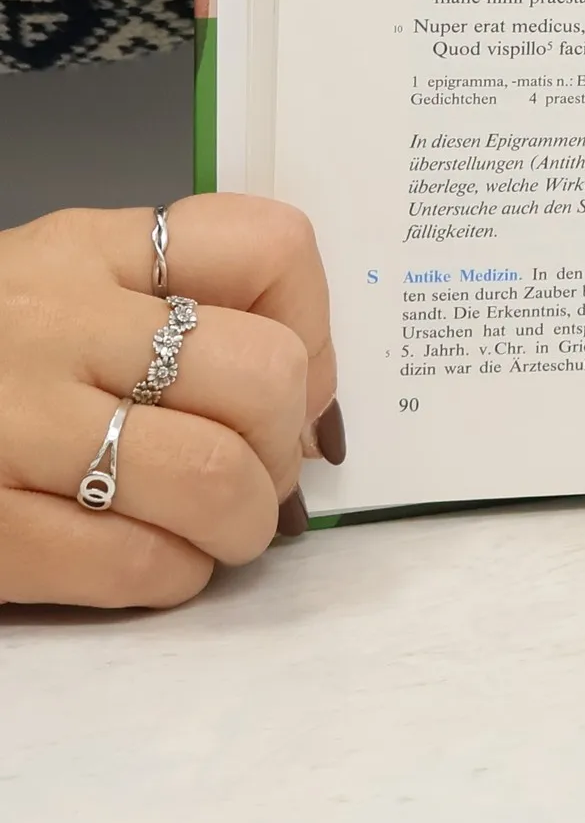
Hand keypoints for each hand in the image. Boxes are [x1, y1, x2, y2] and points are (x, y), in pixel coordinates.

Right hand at [0, 197, 339, 607]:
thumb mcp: (59, 290)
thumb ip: (168, 310)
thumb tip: (309, 399)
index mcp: (87, 249)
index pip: (267, 246)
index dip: (316, 325)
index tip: (299, 379)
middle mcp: (53, 321)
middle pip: (262, 372)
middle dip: (285, 442)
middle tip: (259, 473)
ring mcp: (7, 422)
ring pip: (212, 475)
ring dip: (240, 523)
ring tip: (217, 530)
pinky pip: (131, 562)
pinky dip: (171, 576)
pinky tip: (154, 565)